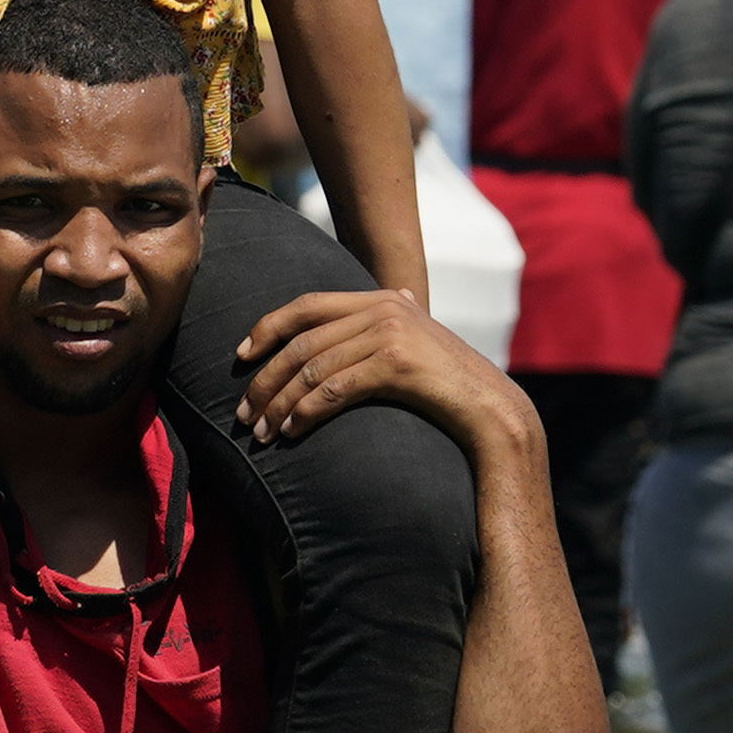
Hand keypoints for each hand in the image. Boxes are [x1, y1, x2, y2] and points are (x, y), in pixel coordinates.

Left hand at [231, 284, 535, 461]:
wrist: (491, 407)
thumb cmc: (447, 385)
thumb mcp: (413, 344)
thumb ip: (387, 327)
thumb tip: (377, 309)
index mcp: (381, 299)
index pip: (307, 305)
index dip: (268, 328)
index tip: (241, 356)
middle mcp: (382, 308)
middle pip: (301, 340)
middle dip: (265, 378)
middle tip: (244, 413)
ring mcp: (389, 332)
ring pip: (312, 368)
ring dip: (279, 404)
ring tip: (262, 433)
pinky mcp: (395, 363)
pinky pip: (333, 389)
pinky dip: (305, 413)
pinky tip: (292, 432)